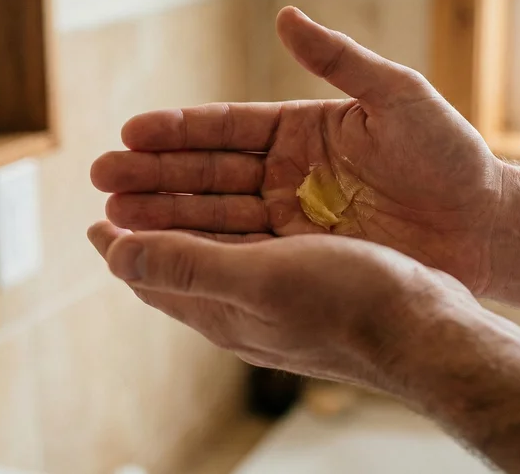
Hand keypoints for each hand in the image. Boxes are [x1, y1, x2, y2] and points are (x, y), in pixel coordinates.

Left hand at [87, 221, 476, 386]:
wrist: (422, 328)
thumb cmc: (350, 303)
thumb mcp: (262, 277)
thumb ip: (189, 265)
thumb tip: (118, 254)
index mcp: (221, 308)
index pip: (150, 276)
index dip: (120, 244)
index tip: (98, 216)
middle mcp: (241, 308)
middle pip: (178, 263)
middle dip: (148, 226)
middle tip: (128, 193)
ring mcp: (274, 298)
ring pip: (215, 254)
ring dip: (188, 221)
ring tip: (173, 192)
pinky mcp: (305, 286)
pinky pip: (252, 251)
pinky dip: (234, 225)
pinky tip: (246, 213)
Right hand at [91, 7, 502, 293]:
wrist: (484, 224)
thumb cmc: (449, 154)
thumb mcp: (397, 96)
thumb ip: (339, 60)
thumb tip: (284, 16)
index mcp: (304, 129)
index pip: (228, 126)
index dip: (179, 129)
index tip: (131, 131)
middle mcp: (289, 172)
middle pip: (210, 173)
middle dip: (155, 175)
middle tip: (102, 178)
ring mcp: (294, 216)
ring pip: (218, 215)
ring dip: (167, 214)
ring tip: (115, 216)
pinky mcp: (305, 255)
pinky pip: (246, 252)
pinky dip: (205, 251)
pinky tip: (163, 252)